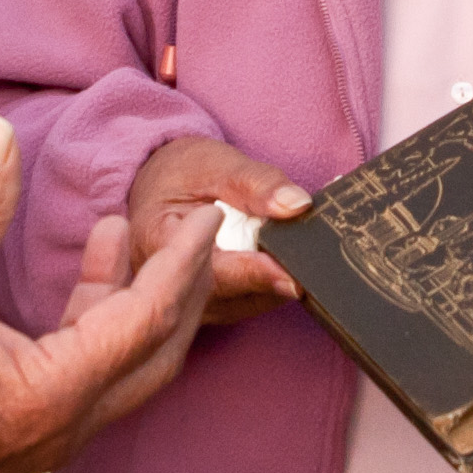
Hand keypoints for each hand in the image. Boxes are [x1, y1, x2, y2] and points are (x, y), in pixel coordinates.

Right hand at [0, 118, 214, 472]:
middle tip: (198, 237)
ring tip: (120, 236)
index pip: (148, 318)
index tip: (210, 218)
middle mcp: (62, 425)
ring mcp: (38, 435)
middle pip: (155, 354)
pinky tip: (70, 286)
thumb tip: (3, 137)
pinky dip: (92, 322)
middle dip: (182, 292)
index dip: (183, 262)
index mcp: (56, 394)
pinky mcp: (11, 431)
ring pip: (118, 366)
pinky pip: (81, 374)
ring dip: (132, 303)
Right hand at [125, 133, 307, 327]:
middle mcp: (168, 285)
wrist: (161, 189)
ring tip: (299, 252)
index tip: (290, 276)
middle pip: (233, 295)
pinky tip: (283, 260)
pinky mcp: (211, 308)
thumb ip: (256, 183)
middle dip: (277, 275)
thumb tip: (297, 205)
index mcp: (158, 243)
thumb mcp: (216, 164)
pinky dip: (272, 283)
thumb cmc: (183, 174)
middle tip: (314, 260)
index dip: (254, 273)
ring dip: (278, 280)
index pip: (208, 269)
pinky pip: (251, 303)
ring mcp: (189, 303)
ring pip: (248, 303)